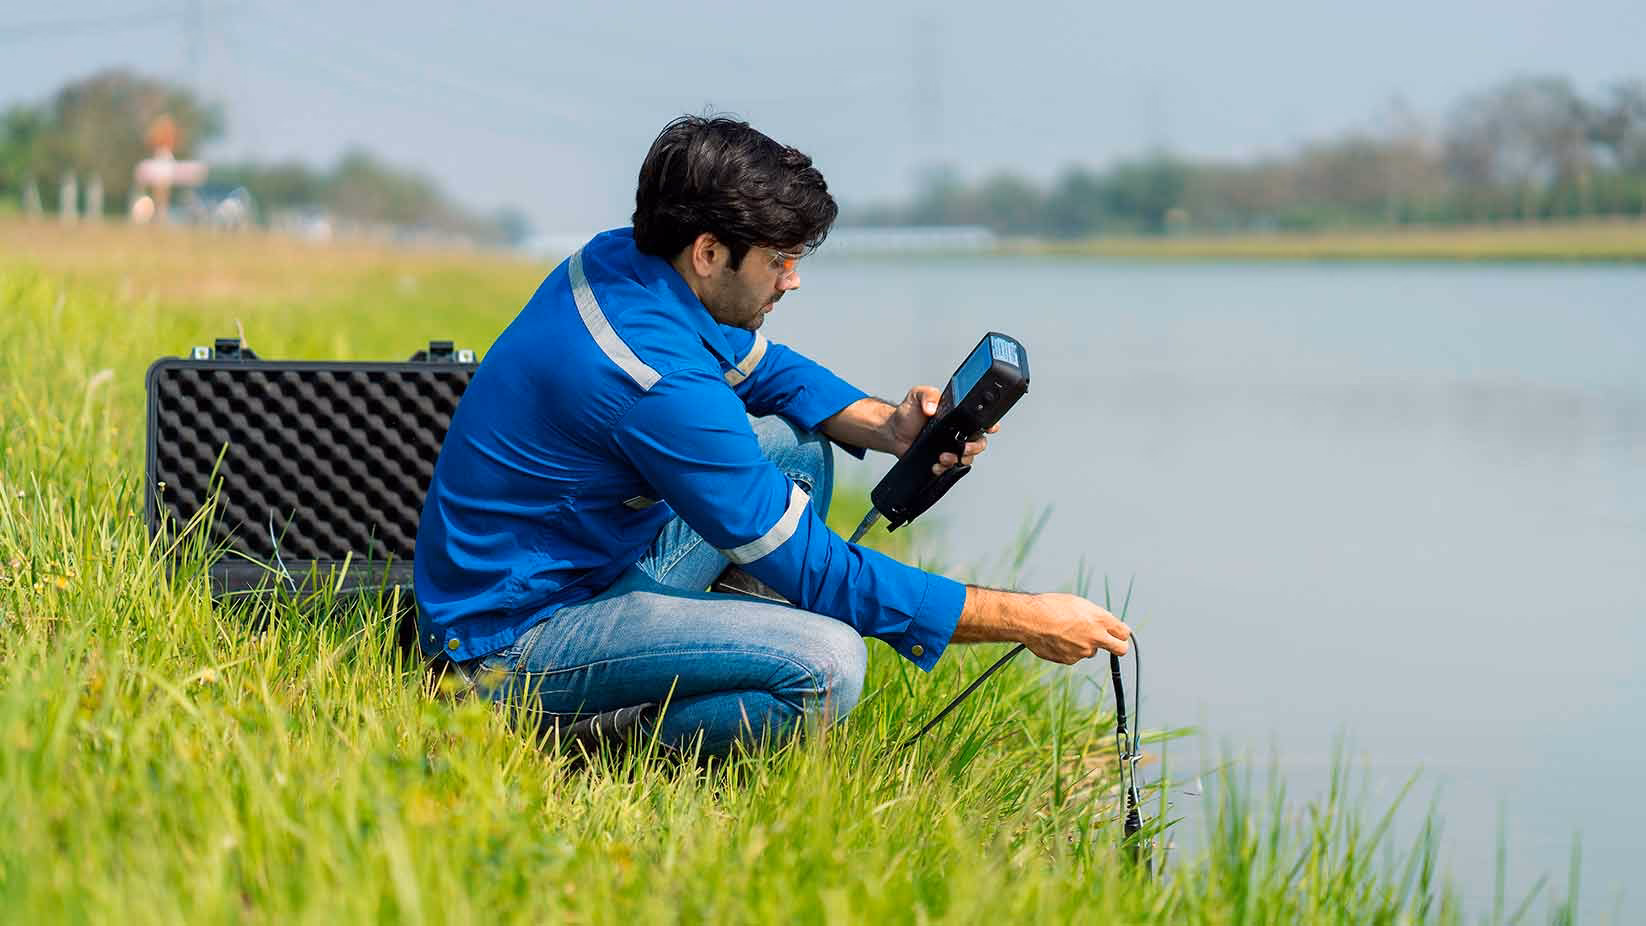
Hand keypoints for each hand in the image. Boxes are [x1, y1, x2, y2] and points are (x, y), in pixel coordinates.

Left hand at [885, 385, 1000, 473]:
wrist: (893, 432)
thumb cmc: (907, 413)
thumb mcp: (917, 395)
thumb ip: (927, 395)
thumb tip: (932, 407)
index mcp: (958, 415)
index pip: (979, 419)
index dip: (990, 424)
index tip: (990, 428)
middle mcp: (958, 431)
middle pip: (979, 442)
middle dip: (975, 447)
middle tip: (964, 448)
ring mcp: (951, 446)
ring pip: (967, 457)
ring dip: (959, 459)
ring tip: (944, 457)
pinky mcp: (941, 459)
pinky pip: (951, 468)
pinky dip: (945, 468)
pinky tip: (936, 465)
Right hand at [1020, 593, 1130, 664]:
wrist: (1029, 620)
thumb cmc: (1051, 606)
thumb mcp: (1077, 604)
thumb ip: (1094, 616)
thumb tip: (1102, 624)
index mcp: (1100, 619)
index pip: (1124, 632)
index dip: (1120, 633)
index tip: (1117, 633)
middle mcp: (1096, 637)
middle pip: (1121, 649)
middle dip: (1119, 647)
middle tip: (1110, 644)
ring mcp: (1084, 651)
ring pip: (1091, 651)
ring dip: (1084, 644)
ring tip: (1065, 632)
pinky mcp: (1071, 660)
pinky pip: (1075, 656)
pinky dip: (1069, 650)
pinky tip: (1057, 639)